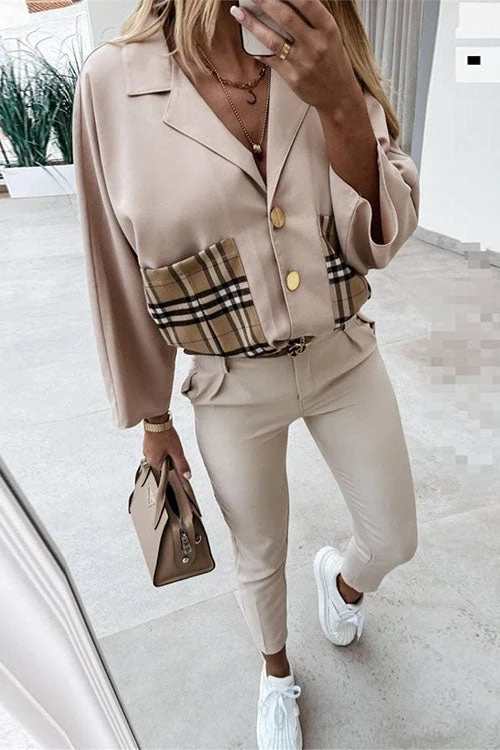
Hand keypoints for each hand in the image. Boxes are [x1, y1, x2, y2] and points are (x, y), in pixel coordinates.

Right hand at [143, 427, 191, 478]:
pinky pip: (157, 446)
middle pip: (164, 460)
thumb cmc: (164, 435)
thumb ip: (182, 465)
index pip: (168, 468)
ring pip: (161, 452)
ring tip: (168, 440)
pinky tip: (164, 437)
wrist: (157, 420)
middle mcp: (148, 457)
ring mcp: (146, 448)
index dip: (174, 460)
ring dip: (166, 448)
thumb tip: (187, 476)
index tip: (174, 452)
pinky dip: (161, 442)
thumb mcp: (177, 451)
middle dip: (169, 453)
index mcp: (153, 462)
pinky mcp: (147, 441)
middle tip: (171, 445)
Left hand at [229, 0, 361, 112]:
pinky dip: (257, 50)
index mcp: (328, 28)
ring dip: (252, 24)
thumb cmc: (332, 60)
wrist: (338, 94)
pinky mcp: (293, 78)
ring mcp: (303, 62)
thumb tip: (286, 2)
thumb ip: (311, 17)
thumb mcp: (330, 34)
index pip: (306, 2)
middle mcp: (316, 44)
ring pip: (273, 39)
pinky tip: (248, 42)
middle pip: (285, 17)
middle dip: (264, 1)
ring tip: (238, 12)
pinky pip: (270, 60)